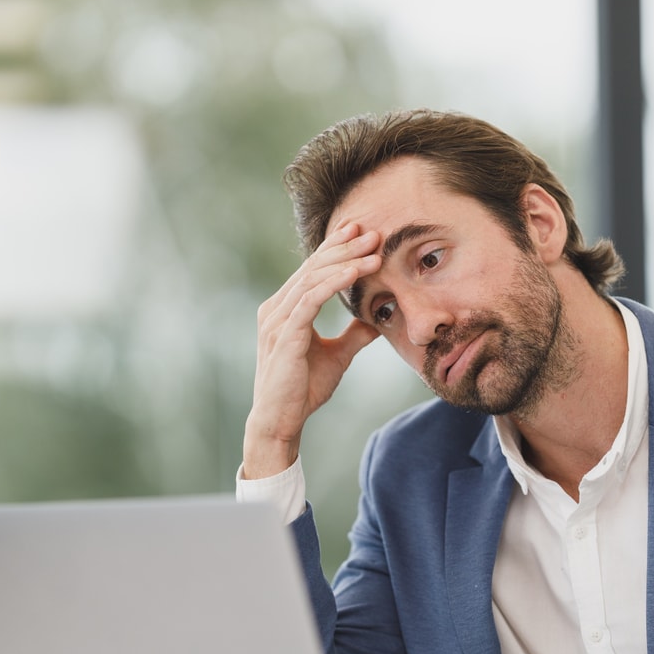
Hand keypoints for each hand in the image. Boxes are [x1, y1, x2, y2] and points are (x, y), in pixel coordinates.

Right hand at [243, 222, 381, 478]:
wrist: (282, 421)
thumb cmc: (303, 389)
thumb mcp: (337, 356)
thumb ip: (353, 335)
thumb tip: (377, 321)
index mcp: (284, 309)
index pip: (312, 270)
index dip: (336, 248)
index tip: (362, 232)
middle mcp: (276, 309)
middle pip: (313, 267)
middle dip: (345, 248)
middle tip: (374, 233)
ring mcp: (277, 320)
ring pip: (313, 278)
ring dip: (346, 262)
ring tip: (374, 252)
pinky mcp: (285, 334)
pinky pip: (311, 299)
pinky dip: (335, 283)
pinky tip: (356, 272)